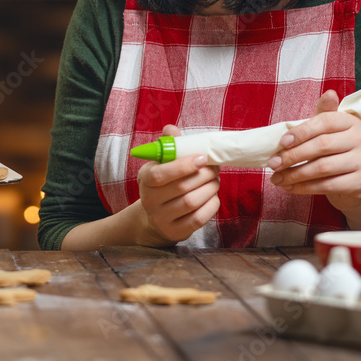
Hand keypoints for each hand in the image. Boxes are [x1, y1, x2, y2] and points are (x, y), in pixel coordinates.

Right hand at [134, 125, 219, 245]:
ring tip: (215, 181)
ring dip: (210, 189)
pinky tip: (213, 196)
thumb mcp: (160, 163)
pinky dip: (211, 205)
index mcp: (145, 179)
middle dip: (204, 175)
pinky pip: (198, 218)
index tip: (202, 158)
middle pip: (181, 187)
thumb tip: (171, 129)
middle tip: (215, 168)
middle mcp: (150, 200)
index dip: (183, 165)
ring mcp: (161, 218)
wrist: (155, 217)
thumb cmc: (163, 183)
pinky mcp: (176, 231)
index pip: (160, 174)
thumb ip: (169, 145)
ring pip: (191, 202)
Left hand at [268, 90, 360, 213]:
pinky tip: (289, 187)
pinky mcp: (360, 182)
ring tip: (276, 178)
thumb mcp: (326, 132)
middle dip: (292, 156)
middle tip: (273, 164)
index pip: (324, 121)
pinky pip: (327, 185)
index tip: (281, 142)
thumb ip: (320, 116)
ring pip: (322, 168)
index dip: (301, 131)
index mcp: (351, 122)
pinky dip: (304, 188)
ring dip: (294, 174)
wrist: (354, 184)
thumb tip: (329, 93)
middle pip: (321, 146)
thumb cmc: (334, 152)